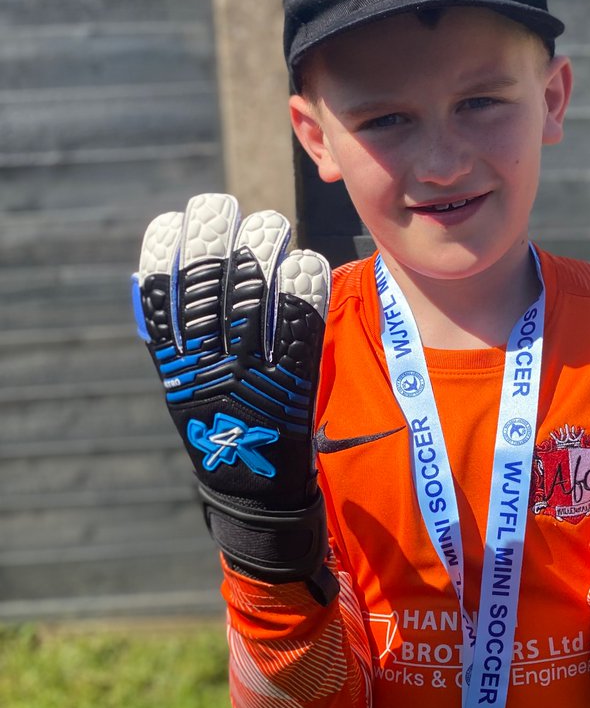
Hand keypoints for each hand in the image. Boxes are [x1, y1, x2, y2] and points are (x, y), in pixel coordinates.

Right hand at [132, 192, 335, 599]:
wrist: (255, 494)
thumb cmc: (219, 430)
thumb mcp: (184, 383)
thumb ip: (178, 332)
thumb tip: (178, 268)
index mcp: (173, 359)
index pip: (163, 285)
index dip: (175, 243)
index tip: (187, 217)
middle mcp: (207, 359)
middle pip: (211, 274)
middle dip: (223, 230)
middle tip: (237, 213)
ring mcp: (250, 368)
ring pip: (255, 286)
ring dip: (266, 246)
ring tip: (274, 231)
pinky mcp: (294, 381)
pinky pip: (301, 321)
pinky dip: (305, 285)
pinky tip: (307, 262)